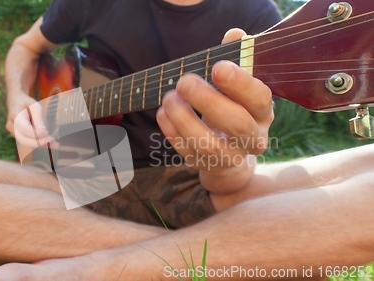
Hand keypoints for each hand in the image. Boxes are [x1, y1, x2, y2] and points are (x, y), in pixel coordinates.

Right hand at [5, 93, 58, 148]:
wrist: (15, 102)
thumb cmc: (27, 103)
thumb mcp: (34, 106)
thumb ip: (38, 118)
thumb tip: (44, 132)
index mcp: (15, 115)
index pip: (25, 128)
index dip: (36, 133)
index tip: (47, 133)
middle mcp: (11, 126)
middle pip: (24, 139)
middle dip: (39, 142)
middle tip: (54, 142)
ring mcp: (13, 132)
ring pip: (26, 143)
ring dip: (41, 145)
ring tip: (56, 145)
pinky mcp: (18, 136)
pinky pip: (28, 142)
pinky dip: (39, 144)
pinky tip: (51, 144)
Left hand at [156, 29, 273, 192]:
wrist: (231, 153)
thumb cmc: (232, 107)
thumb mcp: (237, 84)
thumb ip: (236, 58)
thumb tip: (234, 35)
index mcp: (262, 112)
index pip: (259, 98)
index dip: (240, 83)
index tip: (218, 67)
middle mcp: (252, 137)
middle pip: (236, 124)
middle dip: (208, 101)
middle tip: (185, 81)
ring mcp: (229, 156)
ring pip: (208, 144)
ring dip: (184, 119)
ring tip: (168, 98)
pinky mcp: (207, 166)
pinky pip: (187, 152)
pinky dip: (172, 132)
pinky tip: (162, 113)